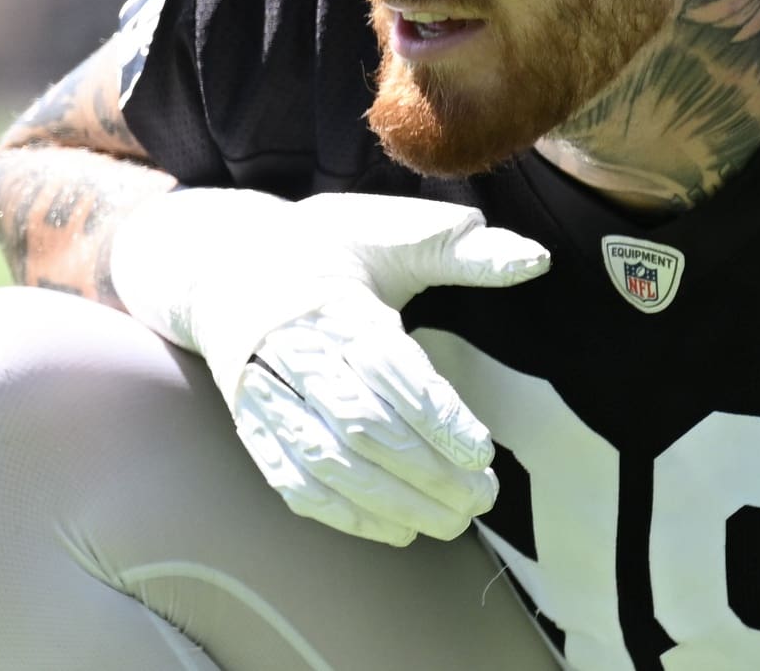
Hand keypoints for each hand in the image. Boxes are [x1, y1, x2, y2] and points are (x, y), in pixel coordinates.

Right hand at [111, 190, 549, 544]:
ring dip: (392, 501)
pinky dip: (344, 514)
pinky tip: (394, 529)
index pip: (385, 366)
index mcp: (332, 301)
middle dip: (425, 469)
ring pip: (328, 461)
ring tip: (452, 521)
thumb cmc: (325, 248)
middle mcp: (294, 352)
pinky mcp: (253, 426)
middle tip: (482, 495)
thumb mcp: (391, 231)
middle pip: (360, 424)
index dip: (434, 414)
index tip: (481, 450)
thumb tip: (535, 258)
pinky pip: (293, 482)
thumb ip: (463, 249)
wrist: (224, 266)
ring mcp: (266, 395)